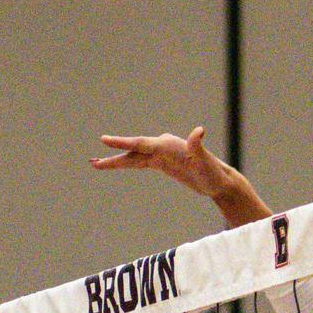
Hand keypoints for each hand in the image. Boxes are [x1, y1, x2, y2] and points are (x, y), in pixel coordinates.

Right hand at [91, 126, 269, 229]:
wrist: (218, 181)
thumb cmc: (213, 173)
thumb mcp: (205, 162)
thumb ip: (198, 146)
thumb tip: (199, 131)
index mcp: (168, 144)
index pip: (140, 142)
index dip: (122, 142)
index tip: (104, 140)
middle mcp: (162, 146)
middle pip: (132, 150)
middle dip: (112, 155)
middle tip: (93, 161)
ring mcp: (160, 154)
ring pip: (133, 157)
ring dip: (115, 161)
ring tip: (95, 164)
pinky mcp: (161, 162)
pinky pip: (139, 162)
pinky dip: (126, 164)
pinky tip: (115, 165)